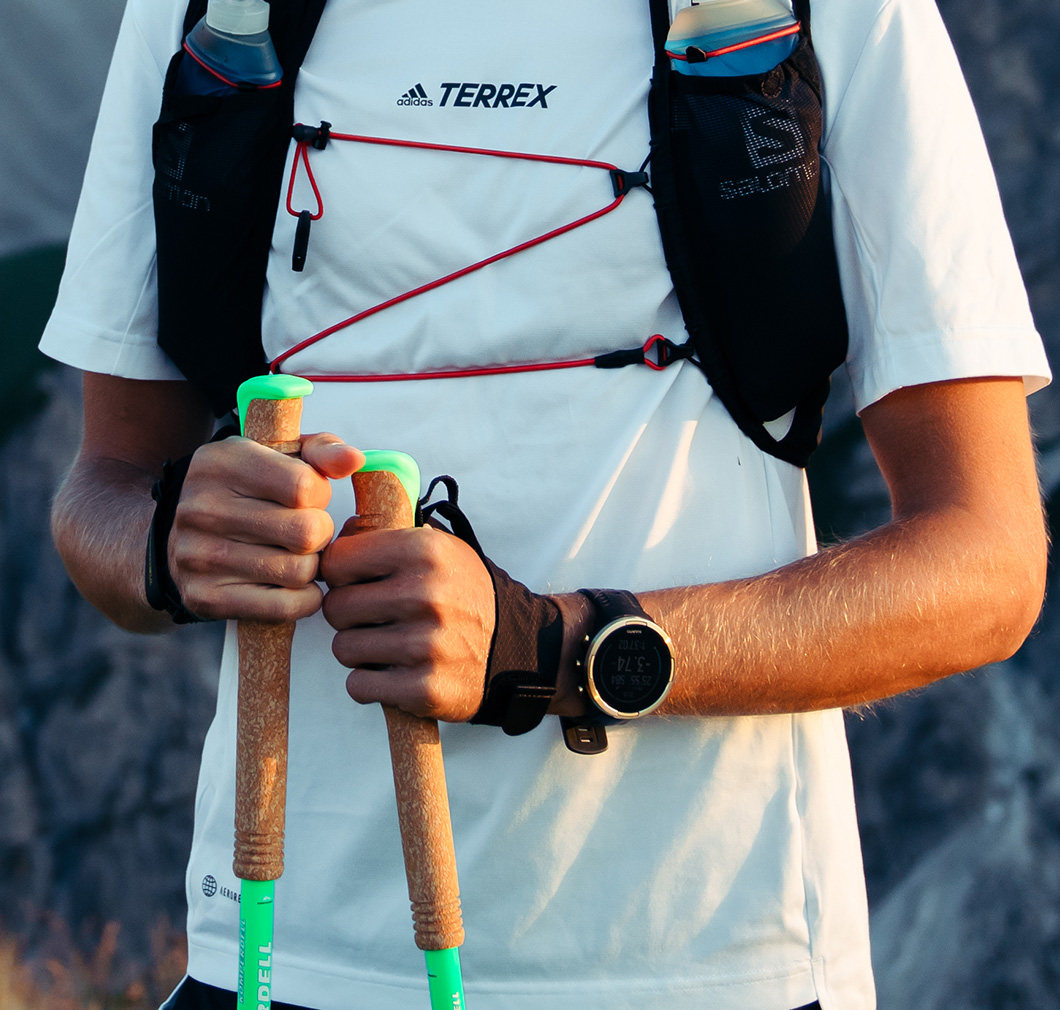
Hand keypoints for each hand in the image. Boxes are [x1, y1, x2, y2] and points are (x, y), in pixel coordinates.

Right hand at [169, 433, 364, 621]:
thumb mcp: (281, 456)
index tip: (307, 497)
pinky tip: (290, 583)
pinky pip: (286, 607)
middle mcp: (202, 508)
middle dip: (319, 533)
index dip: (320, 494)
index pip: (304, 487)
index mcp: (222, 463)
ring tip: (293, 554)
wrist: (183, 538)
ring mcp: (198, 556)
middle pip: (307, 533)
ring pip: (301, 572)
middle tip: (305, 531)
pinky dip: (302, 599)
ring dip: (311, 567)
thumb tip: (354, 460)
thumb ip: (323, 450)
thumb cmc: (251, 491)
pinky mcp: (204, 597)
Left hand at [320, 526, 495, 721]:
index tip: (356, 583)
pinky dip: (371, 684)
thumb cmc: (465, 595)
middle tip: (375, 619)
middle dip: (348, 616)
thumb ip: (388, 537)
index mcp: (424, 551)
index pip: (337, 561)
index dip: (340, 575)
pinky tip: (395, 672)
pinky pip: (359, 686)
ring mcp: (426, 644)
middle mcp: (425, 594)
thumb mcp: (440, 549)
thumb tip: (340, 531)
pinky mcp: (425, 687)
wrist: (518, 648)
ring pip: (343, 648)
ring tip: (388, 645)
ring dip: (359, 651)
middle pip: (336, 607)